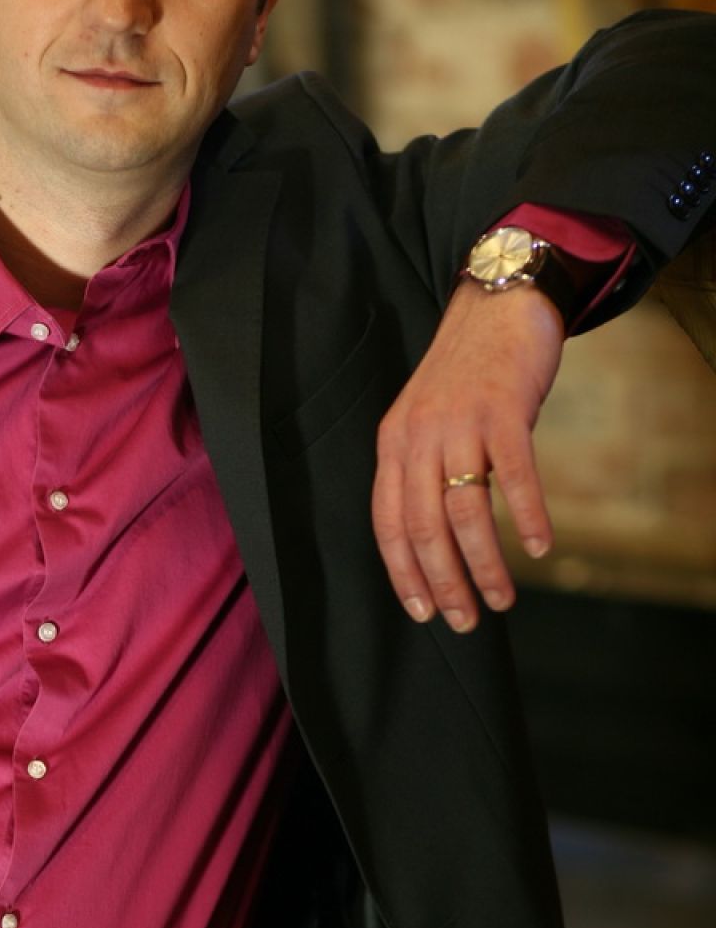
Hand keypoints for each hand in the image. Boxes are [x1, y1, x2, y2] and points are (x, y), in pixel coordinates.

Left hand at [372, 280, 564, 631]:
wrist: (497, 306)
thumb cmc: (467, 375)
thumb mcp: (427, 423)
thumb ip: (424, 472)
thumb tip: (439, 542)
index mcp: (394, 444)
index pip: (388, 523)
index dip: (403, 573)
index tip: (422, 613)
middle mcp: (419, 436)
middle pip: (424, 527)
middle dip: (444, 583)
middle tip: (466, 621)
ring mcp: (461, 422)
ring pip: (466, 510)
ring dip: (485, 564)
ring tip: (503, 598)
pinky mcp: (504, 409)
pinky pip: (515, 474)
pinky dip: (528, 516)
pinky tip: (539, 548)